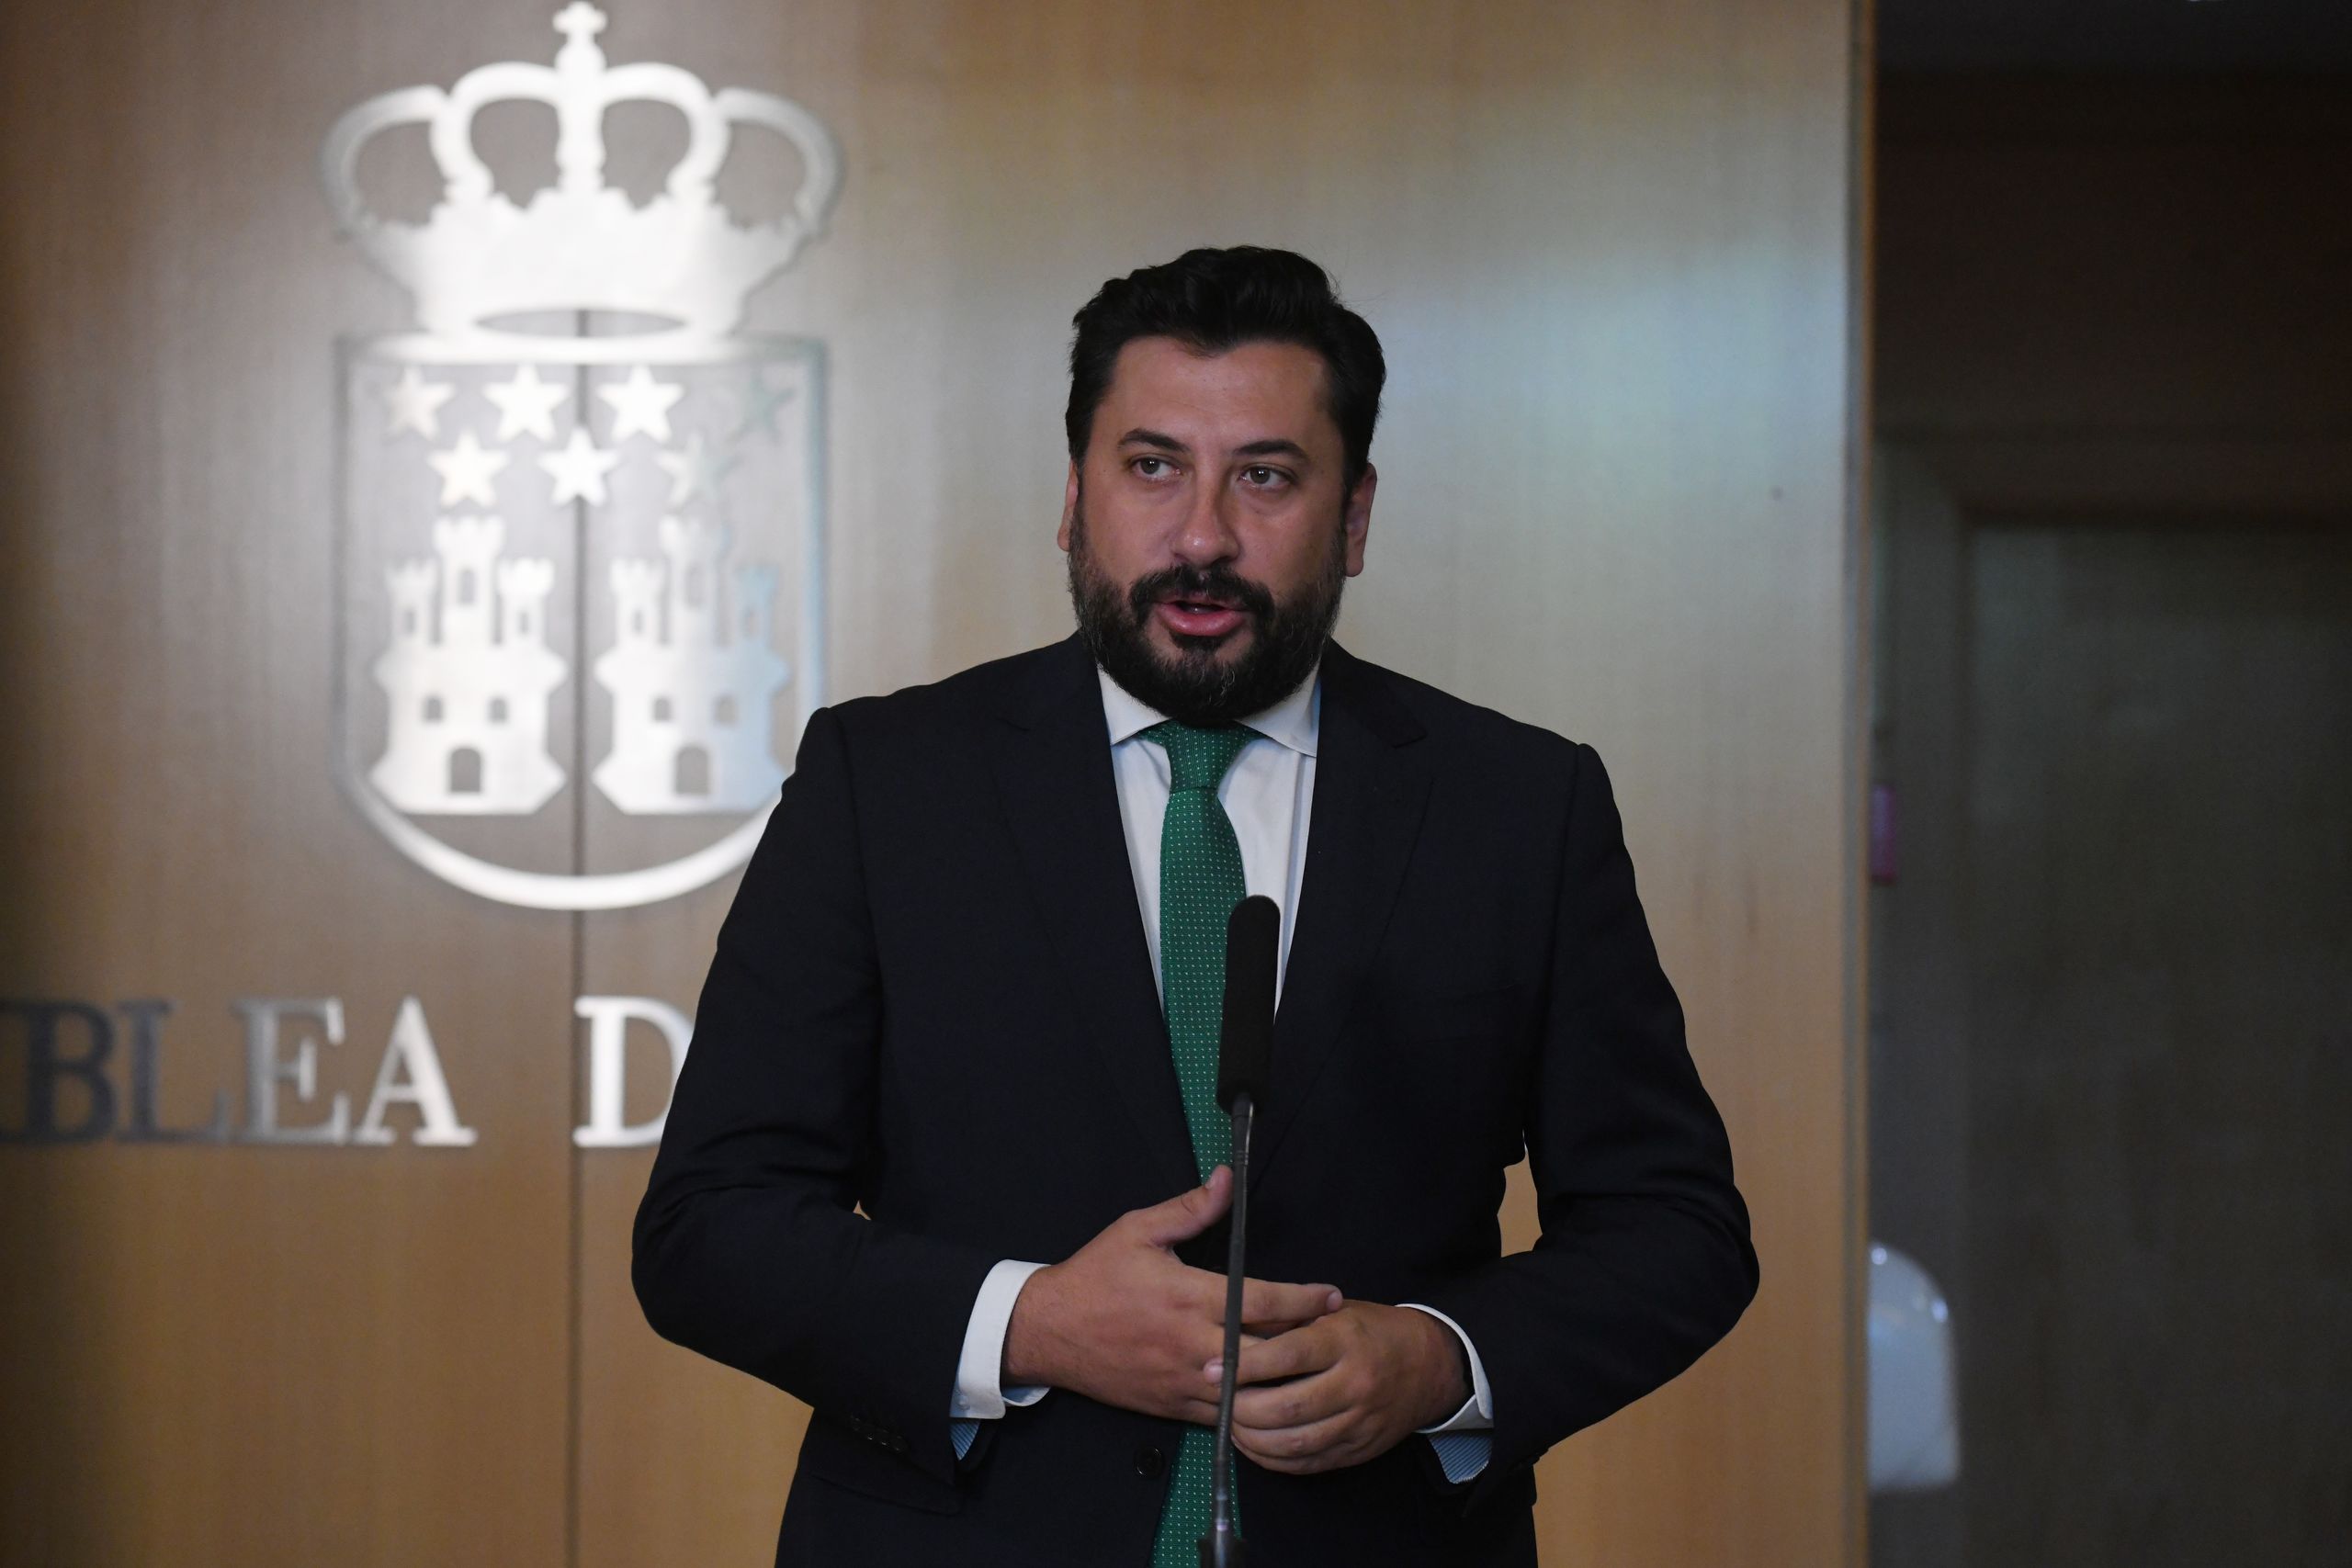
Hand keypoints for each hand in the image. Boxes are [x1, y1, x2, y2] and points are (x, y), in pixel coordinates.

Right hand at [1003, 1166, 1342, 1424]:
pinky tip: (1272, 1395)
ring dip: (1283, 1379)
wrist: (1049, 1332)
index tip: (1334, 1296)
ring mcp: (1183, 1380)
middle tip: (1337, 1333)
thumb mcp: (1137, 1230)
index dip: (1304, 1299)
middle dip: (1305, 1343)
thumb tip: (1226, 1180)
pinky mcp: (1173, 1404)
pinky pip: (1224, 1414)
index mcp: (1187, 1296)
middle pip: (1266, 1351)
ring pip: (1249, 1390)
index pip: (1261, 1301)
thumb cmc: (1095, 1277)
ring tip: (1314, 1366)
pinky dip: (1251, 1406)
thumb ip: (1189, 1209)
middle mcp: (1191, 1343)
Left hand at [1220, 1301, 1469, 1473]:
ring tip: (1232, 1425)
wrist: (1428, 1367)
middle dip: (1242, 1409)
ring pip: (1295, 1443)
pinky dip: (1275, 1460)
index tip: (1213, 1367)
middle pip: (1287, 1407)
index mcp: (1344, 1342)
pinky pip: (1309, 1463)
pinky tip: (1256, 1446)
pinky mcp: (1359, 1450)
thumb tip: (1236, 1332)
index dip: (1245, 1365)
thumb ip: (1291, 1322)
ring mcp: (1358, 1422)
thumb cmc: (1372, 1331)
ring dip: (1253, 1439)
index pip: (1287, 1356)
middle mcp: (1353, 1385)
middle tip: (1219, 1401)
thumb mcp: (1335, 1312)